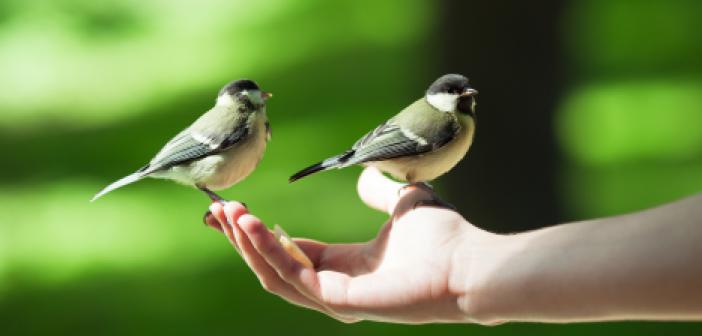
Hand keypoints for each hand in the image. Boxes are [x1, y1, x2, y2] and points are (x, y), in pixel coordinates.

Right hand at [205, 167, 496, 323]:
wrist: (468, 262)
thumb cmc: (444, 237)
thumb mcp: (401, 202)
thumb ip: (377, 191)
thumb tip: (360, 178)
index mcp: (346, 265)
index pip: (290, 251)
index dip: (259, 231)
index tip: (232, 207)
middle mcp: (335, 284)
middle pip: (273, 264)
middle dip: (241, 238)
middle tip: (215, 210)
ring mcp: (335, 298)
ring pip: (274, 273)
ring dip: (247, 243)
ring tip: (227, 213)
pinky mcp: (339, 302)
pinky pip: (292, 276)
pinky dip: (268, 250)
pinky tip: (251, 223)